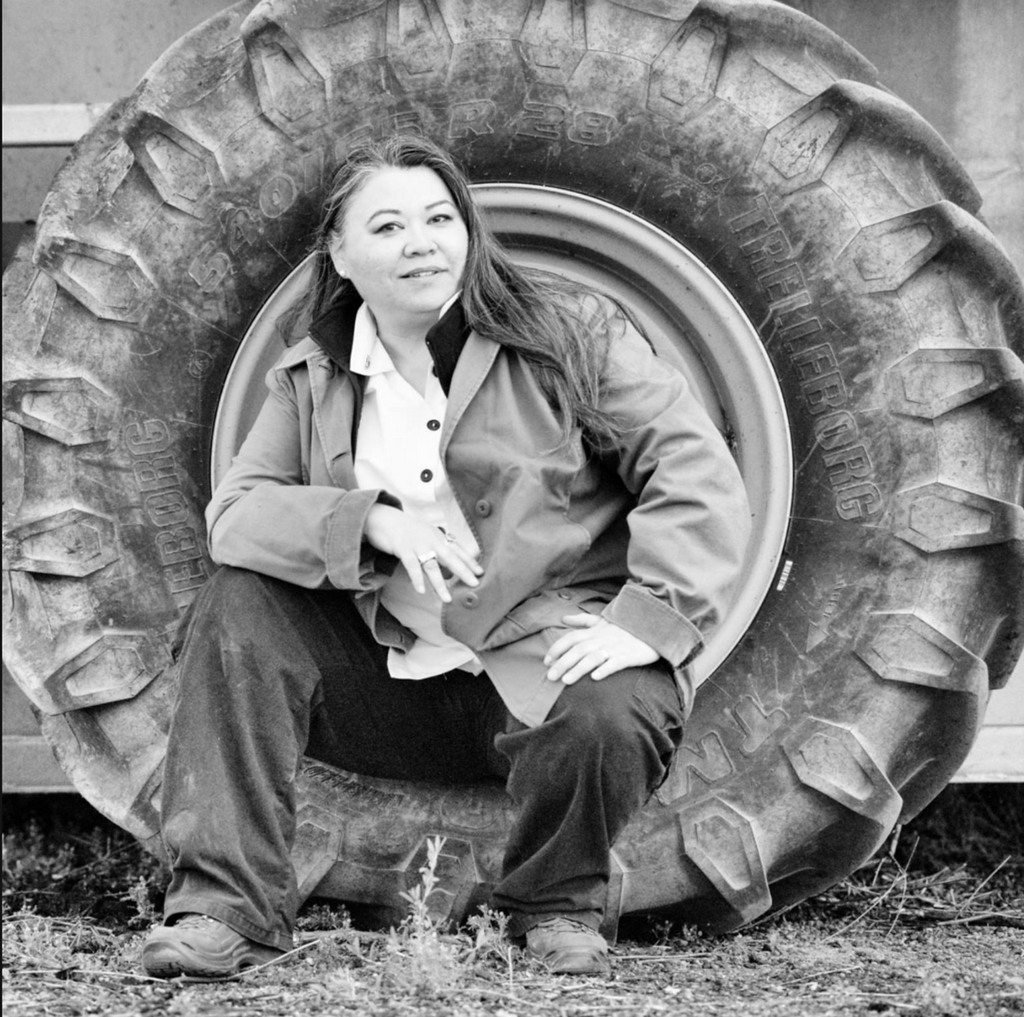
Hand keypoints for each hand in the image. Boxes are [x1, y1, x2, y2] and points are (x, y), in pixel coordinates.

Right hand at [364, 504, 482, 602]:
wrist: (385, 519)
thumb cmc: (408, 531)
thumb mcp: (427, 538)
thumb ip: (438, 553)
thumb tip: (449, 573)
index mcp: (438, 537)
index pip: (457, 550)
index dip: (469, 561)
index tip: (481, 573)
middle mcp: (431, 540)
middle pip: (450, 558)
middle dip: (463, 571)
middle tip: (474, 584)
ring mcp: (417, 545)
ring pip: (431, 566)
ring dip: (440, 584)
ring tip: (447, 599)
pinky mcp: (403, 549)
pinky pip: (411, 566)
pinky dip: (417, 579)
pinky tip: (421, 591)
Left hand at [544, 613, 658, 683]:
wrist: (651, 625)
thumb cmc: (624, 625)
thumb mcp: (602, 619)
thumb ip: (582, 620)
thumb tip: (563, 618)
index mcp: (594, 631)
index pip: (571, 638)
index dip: (557, 649)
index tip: (546, 661)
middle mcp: (601, 639)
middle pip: (578, 650)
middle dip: (562, 663)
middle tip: (550, 677)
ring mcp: (614, 647)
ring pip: (593, 658)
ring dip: (579, 669)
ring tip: (566, 681)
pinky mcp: (628, 656)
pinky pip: (615, 663)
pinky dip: (605, 669)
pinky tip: (595, 677)